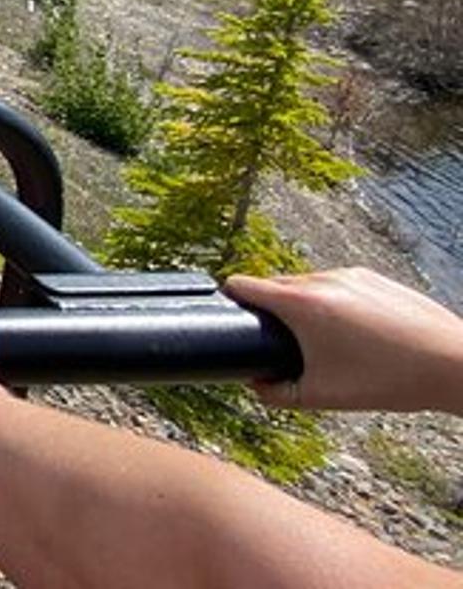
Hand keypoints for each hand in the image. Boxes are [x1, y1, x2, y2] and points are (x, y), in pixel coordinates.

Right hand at [225, 267, 462, 413]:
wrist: (453, 363)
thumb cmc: (391, 380)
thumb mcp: (324, 397)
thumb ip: (277, 394)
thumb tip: (256, 385)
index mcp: (301, 304)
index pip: (242, 284)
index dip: (230, 300)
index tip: (232, 317)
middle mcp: (322, 280)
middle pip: (274, 284)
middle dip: (271, 310)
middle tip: (284, 342)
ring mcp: (350, 274)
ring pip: (307, 284)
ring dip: (305, 306)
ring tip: (326, 342)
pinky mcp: (374, 277)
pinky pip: (338, 284)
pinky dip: (335, 303)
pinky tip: (355, 333)